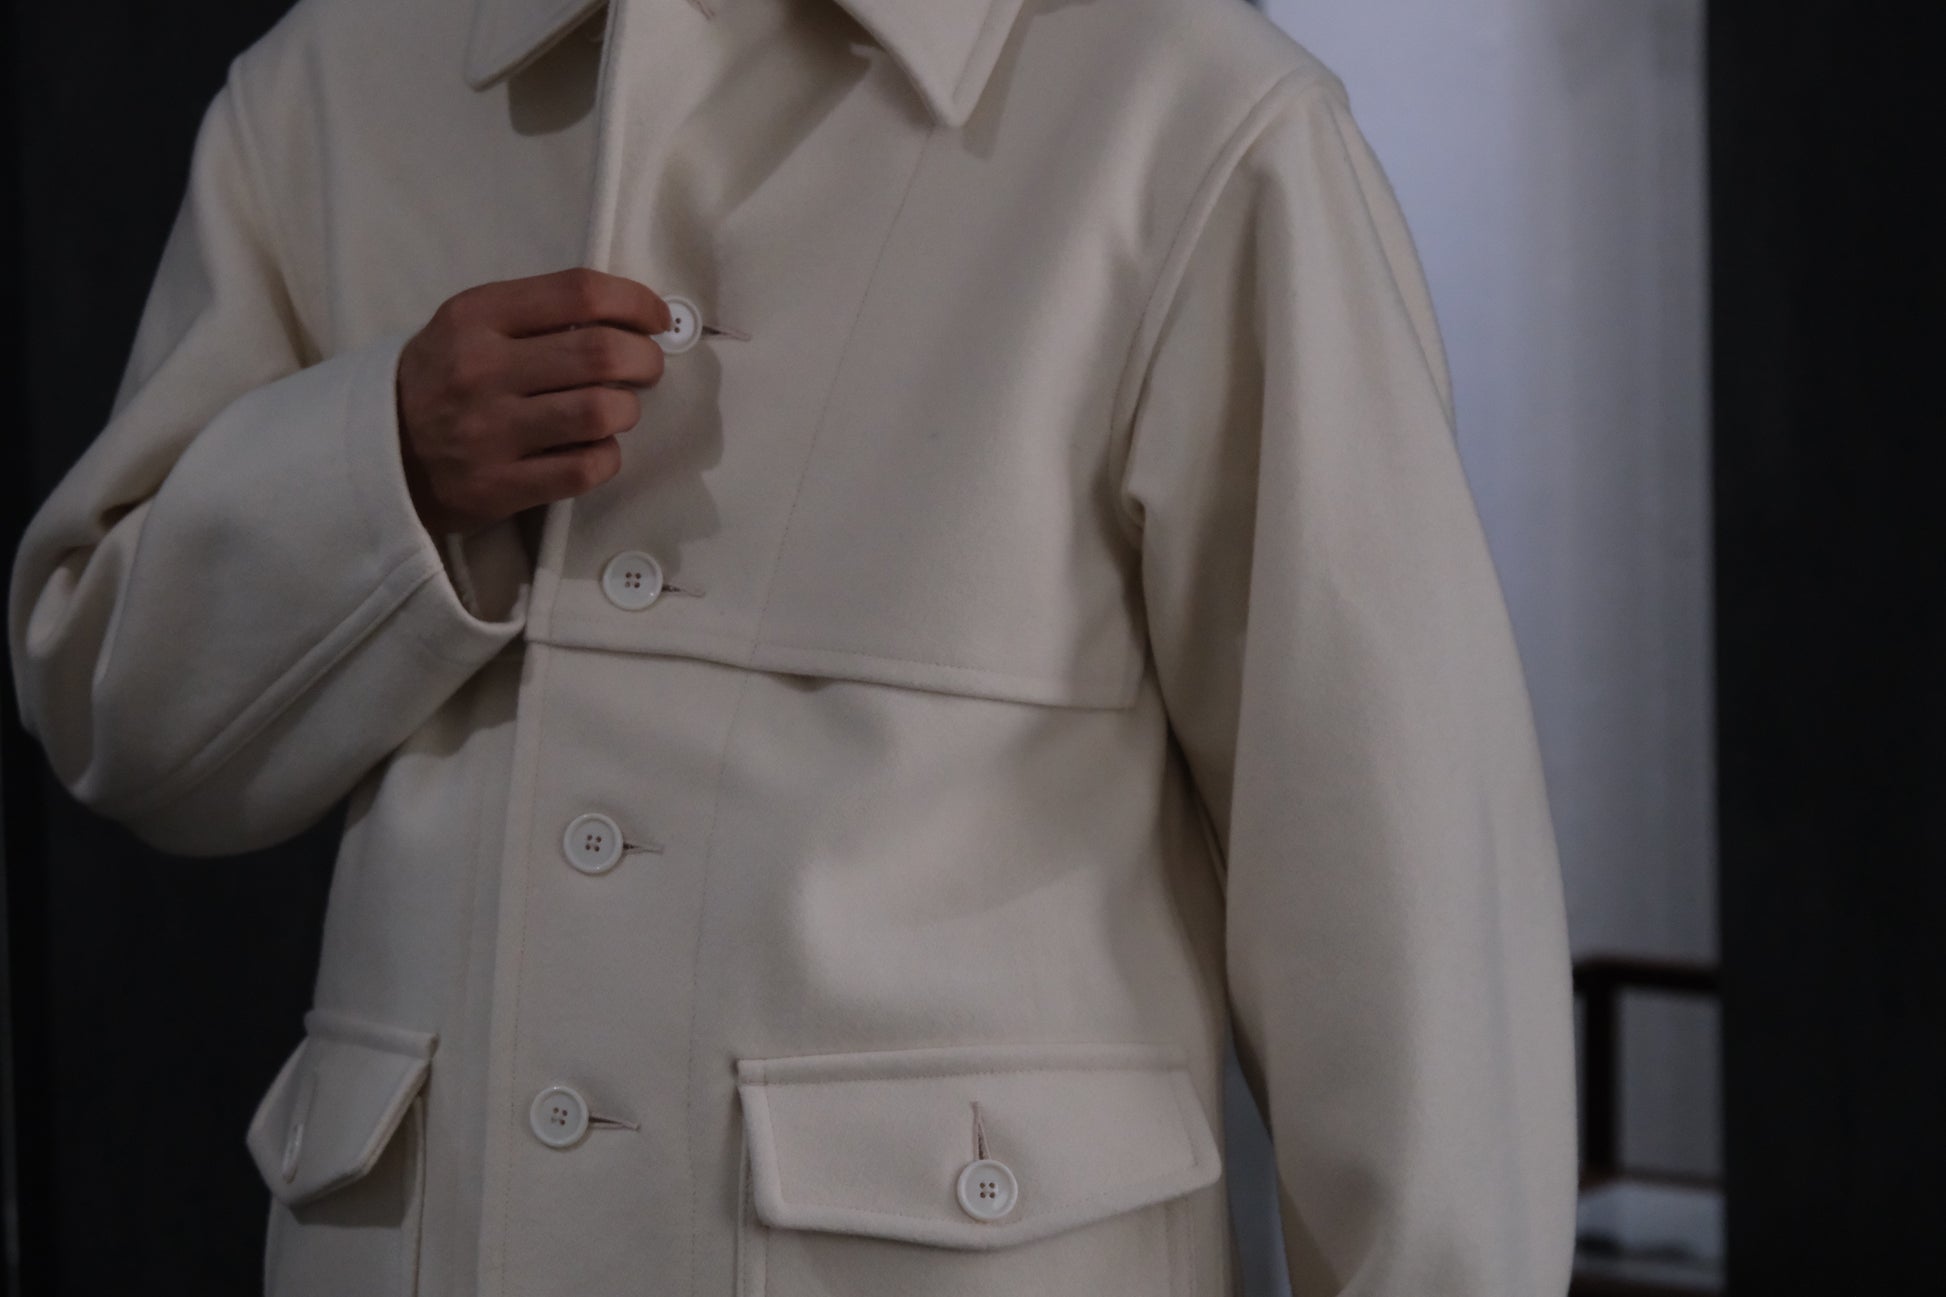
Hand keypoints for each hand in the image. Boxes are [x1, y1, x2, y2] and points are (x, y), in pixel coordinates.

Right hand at [394, 266, 673, 535]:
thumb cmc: (441, 381)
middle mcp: (481, 369)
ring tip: (617, 409)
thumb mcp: (468, 326)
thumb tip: (627, 317)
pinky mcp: (499, 486)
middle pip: (601, 353)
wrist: (377, 455)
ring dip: (626, 410)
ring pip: (600, 412)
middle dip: (644, 359)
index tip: (655, 318)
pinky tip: (595, 448)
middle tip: (645, 368)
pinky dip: (606, 456)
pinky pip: (585, 468)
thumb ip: (536, 315)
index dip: (635, 302)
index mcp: (476, 316)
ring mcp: (489, 432)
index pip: (579, 292)